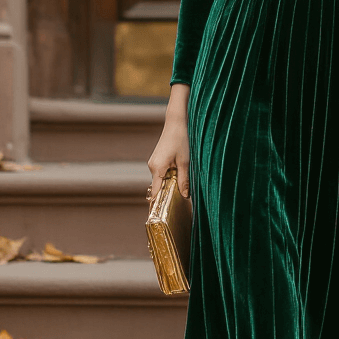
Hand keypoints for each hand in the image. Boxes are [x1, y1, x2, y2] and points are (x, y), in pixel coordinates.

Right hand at [147, 85, 189, 201]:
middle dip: (168, 195)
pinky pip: (163, 173)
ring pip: (162, 180)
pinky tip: (180, 176)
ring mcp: (154, 162)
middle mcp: (152, 166)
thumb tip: (185, 196)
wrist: (178, 120)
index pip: (155, 193)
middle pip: (159, 187)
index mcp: (157, 169)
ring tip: (183, 189)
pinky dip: (170, 177)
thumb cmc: (182, 139)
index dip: (157, 205)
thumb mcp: (186, 162)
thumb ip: (184, 181)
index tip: (160, 217)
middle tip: (180, 204)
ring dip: (171, 184)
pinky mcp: (158, 159)